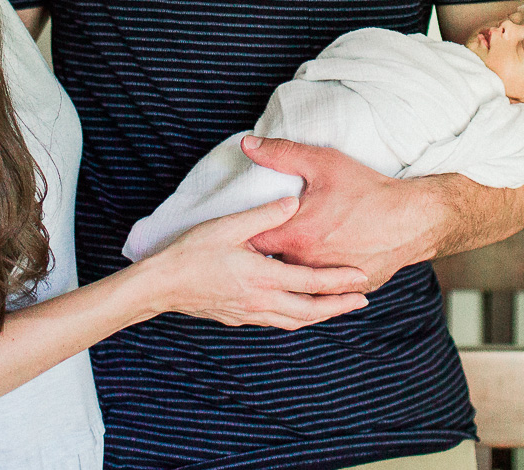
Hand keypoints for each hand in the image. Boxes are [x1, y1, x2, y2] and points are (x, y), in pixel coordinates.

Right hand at [143, 197, 371, 328]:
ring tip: (337, 309)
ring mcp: (250, 314)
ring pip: (294, 321)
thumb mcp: (229, 226)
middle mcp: (261, 301)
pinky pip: (277, 322)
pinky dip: (296, 318)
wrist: (162, 285)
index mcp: (262, 278)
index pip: (311, 282)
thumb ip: (265, 215)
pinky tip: (299, 311)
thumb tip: (293, 201)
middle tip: (361, 301)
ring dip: (319, 316)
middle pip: (310, 310)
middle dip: (338, 307)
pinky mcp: (239, 319)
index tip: (361, 277)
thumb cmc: (192, 253)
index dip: (339, 281)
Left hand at [240, 137, 442, 289]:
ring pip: (298, 281)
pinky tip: (318, 270)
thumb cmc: (368, 189)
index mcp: (296, 236)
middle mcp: (308, 264)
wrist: (412, 218)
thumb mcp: (323, 163)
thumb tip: (248, 144)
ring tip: (289, 258)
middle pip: (272, 266)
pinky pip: (325, 291)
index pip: (251, 243)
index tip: (244, 229)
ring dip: (292, 271)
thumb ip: (281, 154)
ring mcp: (329, 281)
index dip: (245, 235)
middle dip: (266, 257)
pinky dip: (320, 281)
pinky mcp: (350, 290)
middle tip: (263, 244)